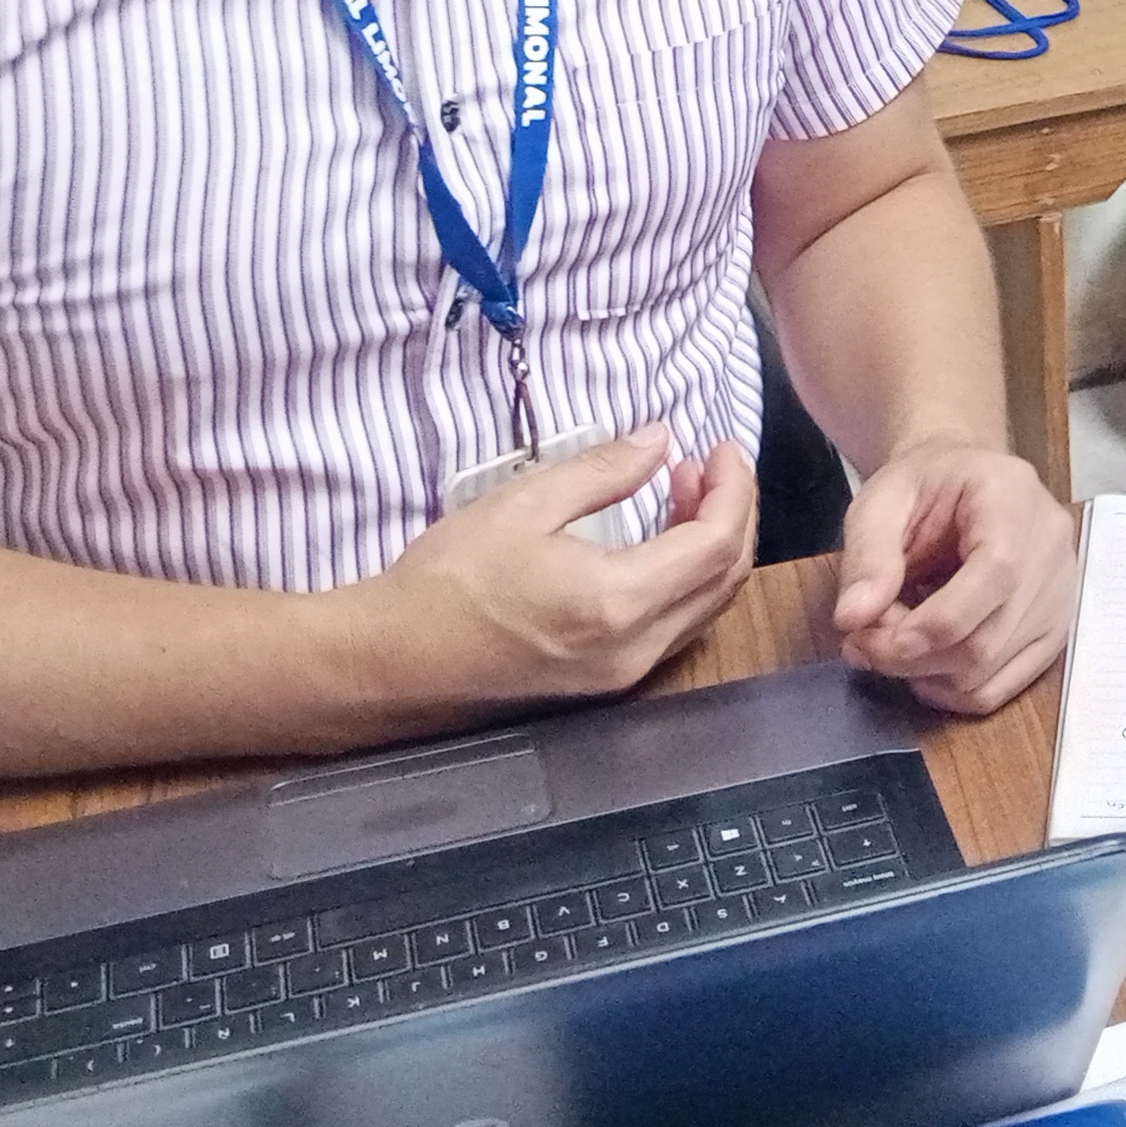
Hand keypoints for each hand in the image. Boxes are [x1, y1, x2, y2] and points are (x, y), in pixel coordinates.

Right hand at [348, 428, 758, 722]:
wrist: (392, 662)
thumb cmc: (448, 581)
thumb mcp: (523, 504)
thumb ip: (603, 470)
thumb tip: (661, 439)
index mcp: (619, 603)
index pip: (716, 543)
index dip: (733, 489)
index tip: (723, 446)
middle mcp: (635, 650)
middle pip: (724, 580)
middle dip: (730, 514)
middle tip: (704, 465)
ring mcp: (622, 677)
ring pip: (704, 609)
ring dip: (708, 549)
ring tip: (680, 493)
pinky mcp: (603, 687)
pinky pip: (673, 630)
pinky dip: (683, 582)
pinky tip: (653, 545)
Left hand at [833, 434, 1076, 713]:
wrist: (963, 483)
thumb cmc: (923, 484)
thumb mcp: (881, 500)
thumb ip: (867, 554)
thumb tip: (852, 617)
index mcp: (1014, 497)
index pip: (997, 573)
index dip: (935, 621)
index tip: (872, 638)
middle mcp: (1051, 549)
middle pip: (989, 637)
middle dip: (913, 657)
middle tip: (860, 643)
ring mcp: (1060, 595)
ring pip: (991, 671)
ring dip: (927, 674)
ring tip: (891, 642)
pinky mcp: (1054, 631)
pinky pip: (1005, 686)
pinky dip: (954, 691)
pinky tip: (923, 667)